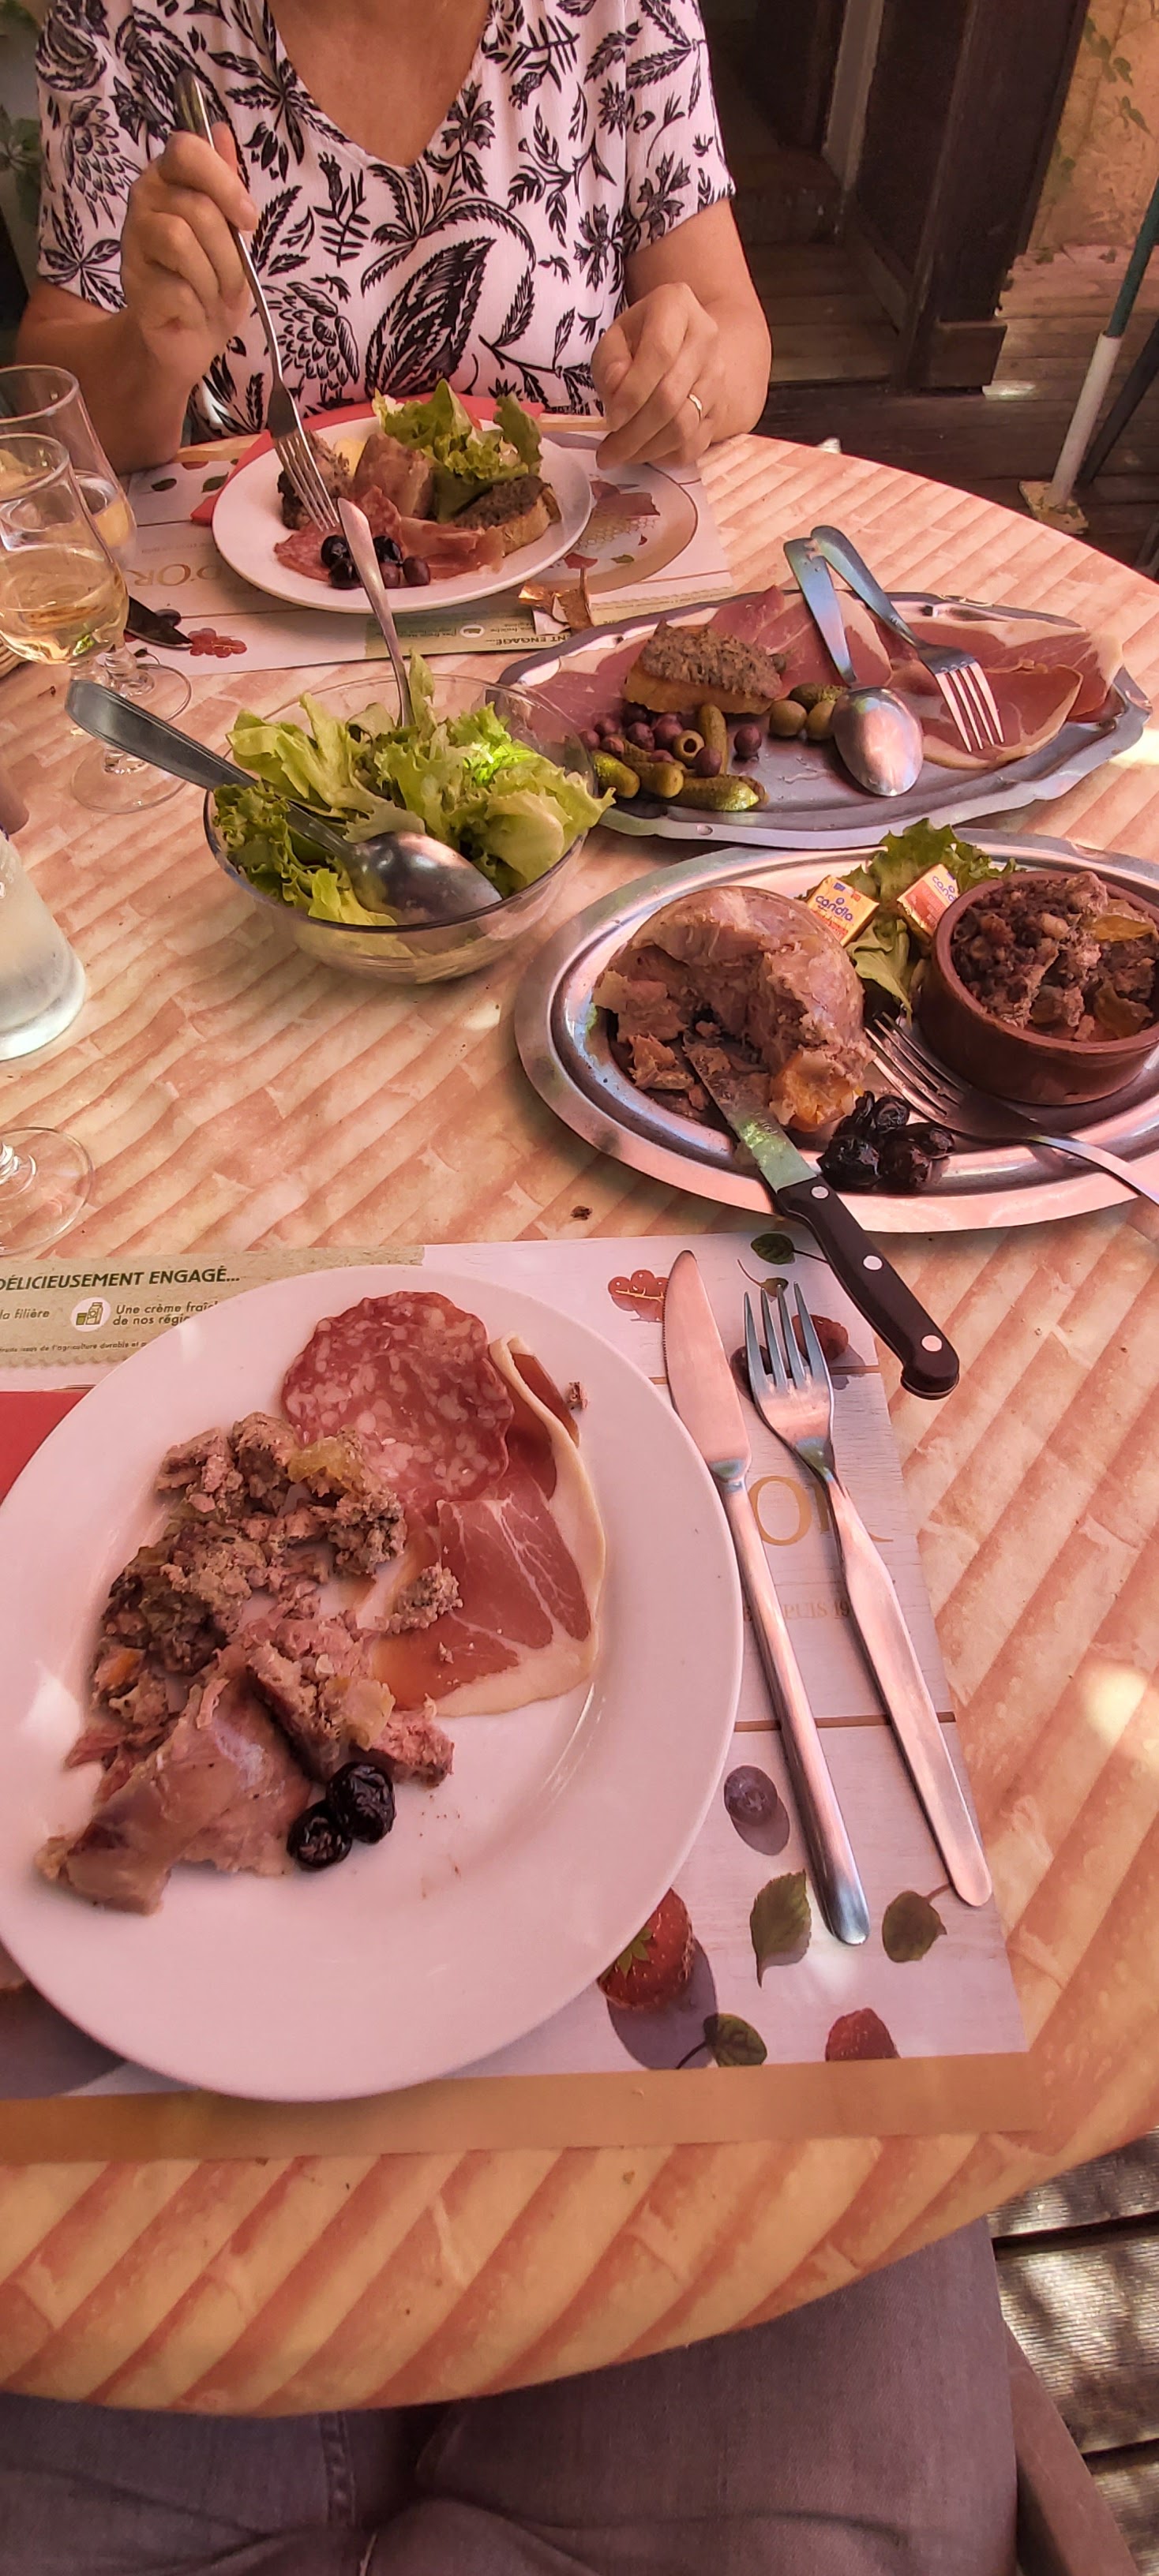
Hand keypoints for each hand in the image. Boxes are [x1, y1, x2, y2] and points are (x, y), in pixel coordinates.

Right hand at [120, 127, 256, 386]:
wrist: (189, 338)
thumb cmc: (212, 279)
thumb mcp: (231, 231)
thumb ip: (226, 183)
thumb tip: (221, 132)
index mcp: (169, 178)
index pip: (186, 149)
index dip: (223, 182)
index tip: (249, 220)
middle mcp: (144, 199)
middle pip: (197, 207)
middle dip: (229, 253)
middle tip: (233, 281)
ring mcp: (133, 240)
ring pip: (180, 242)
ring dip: (213, 279)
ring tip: (214, 296)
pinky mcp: (131, 282)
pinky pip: (175, 288)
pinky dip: (197, 308)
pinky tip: (193, 313)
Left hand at [592, 283, 721, 467]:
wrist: (685, 341)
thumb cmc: (640, 338)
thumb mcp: (615, 337)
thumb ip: (610, 363)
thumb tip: (618, 394)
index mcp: (676, 306)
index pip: (660, 354)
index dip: (633, 392)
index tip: (610, 419)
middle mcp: (706, 336)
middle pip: (671, 397)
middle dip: (634, 433)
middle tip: (607, 452)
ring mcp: (718, 374)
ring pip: (684, 426)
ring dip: (647, 449)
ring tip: (620, 455)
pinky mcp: (722, 406)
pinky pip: (694, 443)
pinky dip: (665, 456)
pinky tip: (644, 453)